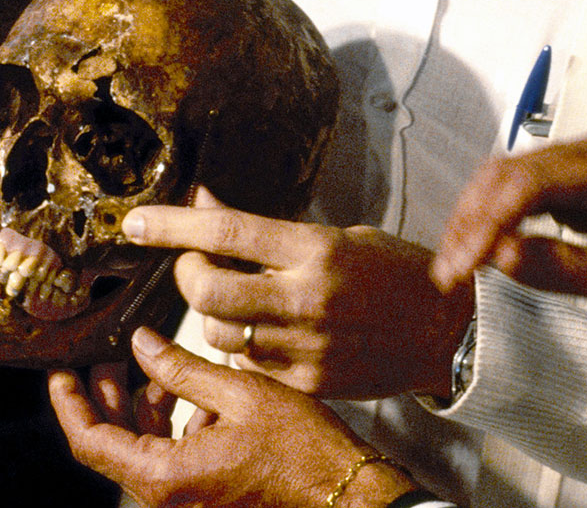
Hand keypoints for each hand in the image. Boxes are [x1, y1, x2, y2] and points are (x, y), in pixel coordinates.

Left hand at [49, 327, 416, 507]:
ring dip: (142, 404)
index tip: (60, 373)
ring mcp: (187, 494)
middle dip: (106, 396)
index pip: (89, 442)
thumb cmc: (303, 453)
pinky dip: (174, 420)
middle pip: (112, 442)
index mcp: (164, 474)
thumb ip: (181, 368)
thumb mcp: (238, 393)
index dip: (69, 404)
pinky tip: (197, 389)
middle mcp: (169, 493)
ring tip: (152, 362)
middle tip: (106, 357)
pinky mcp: (208, 489)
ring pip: (142, 445)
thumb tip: (140, 344)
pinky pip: (172, 453)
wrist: (348, 494)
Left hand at [121, 190, 473, 398]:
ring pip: (219, 335)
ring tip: (237, 303)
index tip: (135, 222)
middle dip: (186, 276)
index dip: (172, 226)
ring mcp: (308, 345)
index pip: (226, 233)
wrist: (451, 333)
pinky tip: (264, 333)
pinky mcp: (312, 383)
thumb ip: (265, 228)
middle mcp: (307, 298)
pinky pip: (248, 366)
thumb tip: (203, 203)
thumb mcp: (337, 234)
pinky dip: (242, 348)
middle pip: (207, 293)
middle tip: (194, 267)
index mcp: (315, 249)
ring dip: (211, 317)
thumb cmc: (393, 272)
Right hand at [433, 129, 586, 324]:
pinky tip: (484, 249)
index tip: (460, 265)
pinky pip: (523, 192)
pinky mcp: (581, 184)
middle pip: (509, 172)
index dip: (485, 223)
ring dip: (476, 220)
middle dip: (471, 221)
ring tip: (457, 263)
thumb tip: (501, 257)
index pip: (528, 180)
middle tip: (449, 270)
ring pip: (507, 178)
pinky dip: (496, 220)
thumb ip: (571, 270)